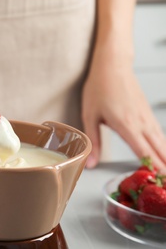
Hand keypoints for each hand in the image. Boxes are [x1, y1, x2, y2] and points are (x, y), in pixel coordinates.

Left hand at [82, 46, 165, 171]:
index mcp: (126, 125)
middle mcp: (141, 123)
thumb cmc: (99, 88)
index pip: (145, 153)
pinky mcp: (148, 112)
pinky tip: (164, 153)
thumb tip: (90, 164)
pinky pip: (160, 133)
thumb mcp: (90, 116)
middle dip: (165, 169)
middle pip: (160, 151)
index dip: (154, 170)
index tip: (161, 183)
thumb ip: (93, 142)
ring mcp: (147, 117)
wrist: (113, 65)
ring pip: (163, 142)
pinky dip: (164, 147)